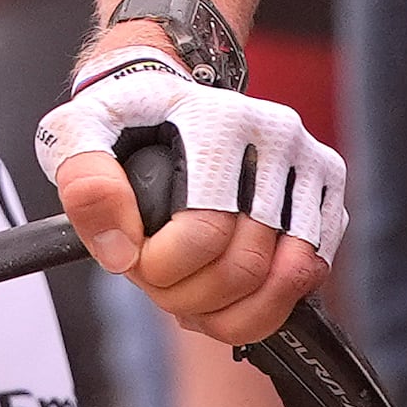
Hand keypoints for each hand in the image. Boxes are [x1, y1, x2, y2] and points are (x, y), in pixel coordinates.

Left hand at [40, 54, 340, 343]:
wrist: (169, 95)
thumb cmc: (126, 120)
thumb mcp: (79, 134)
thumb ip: (88, 186)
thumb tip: (121, 251)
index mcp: (221, 122)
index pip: (204, 232)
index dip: (160, 269)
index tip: (132, 261)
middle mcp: (278, 140)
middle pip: (245, 265)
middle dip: (189, 296)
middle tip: (156, 283)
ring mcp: (311, 170)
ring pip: (285, 281)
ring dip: (228, 311)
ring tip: (188, 297)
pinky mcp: (328, 200)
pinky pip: (308, 280)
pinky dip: (263, 307)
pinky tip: (223, 297)